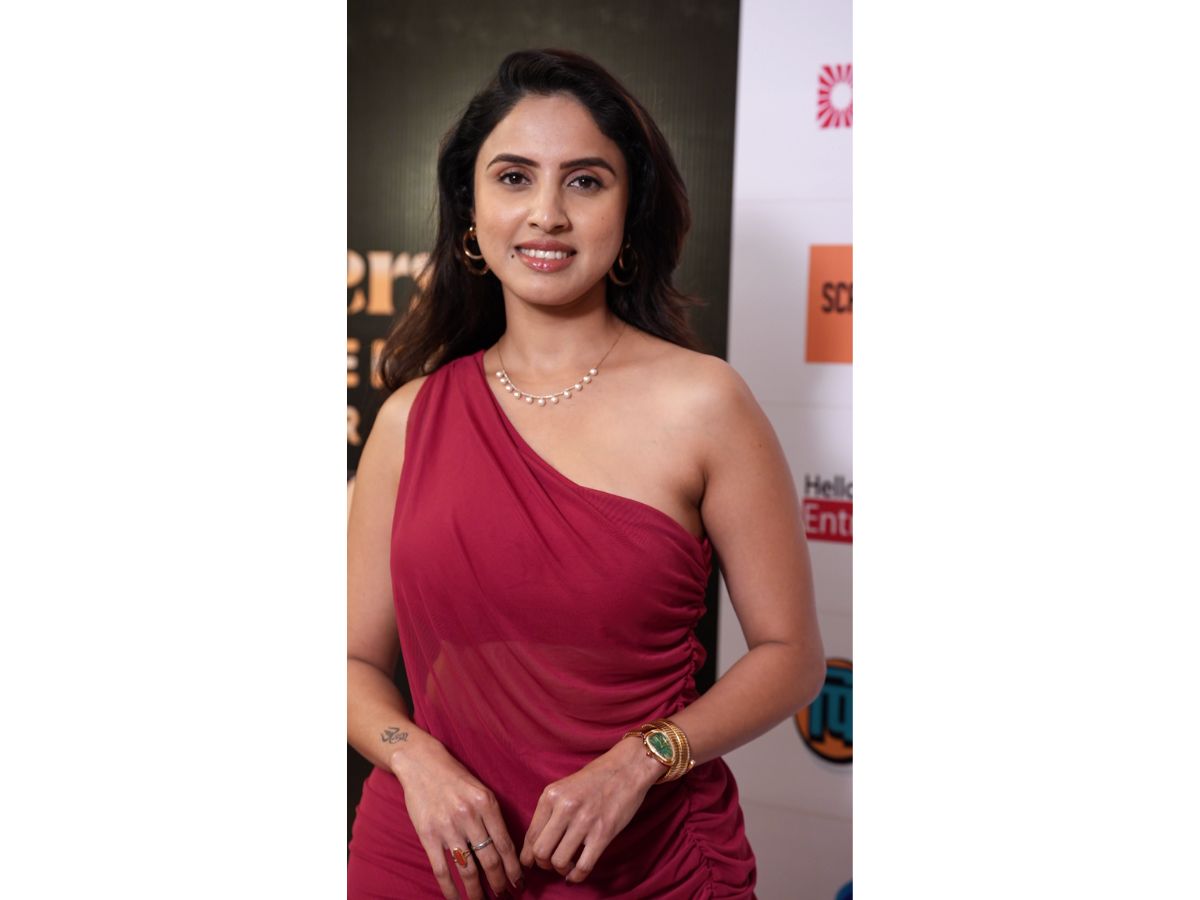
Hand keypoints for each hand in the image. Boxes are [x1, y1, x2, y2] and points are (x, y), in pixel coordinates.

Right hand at [391, 734, 523, 899]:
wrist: (422, 764)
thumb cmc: (456, 778)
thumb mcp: (481, 791)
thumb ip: (493, 817)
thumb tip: (506, 850)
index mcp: (486, 804)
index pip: (505, 845)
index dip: (514, 869)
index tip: (520, 883)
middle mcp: (469, 817)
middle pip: (490, 860)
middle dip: (499, 883)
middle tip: (505, 894)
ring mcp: (447, 828)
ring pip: (467, 870)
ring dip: (477, 892)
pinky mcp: (428, 835)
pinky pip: (442, 870)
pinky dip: (450, 889)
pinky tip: (456, 899)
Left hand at [519, 736, 663, 883]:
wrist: (627, 767)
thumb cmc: (596, 778)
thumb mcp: (565, 787)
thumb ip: (550, 811)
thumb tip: (535, 844)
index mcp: (551, 795)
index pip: (531, 835)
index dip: (528, 855)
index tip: (530, 863)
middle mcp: (564, 808)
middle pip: (540, 852)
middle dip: (543, 864)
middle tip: (550, 865)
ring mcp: (584, 821)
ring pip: (559, 861)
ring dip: (561, 870)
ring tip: (567, 866)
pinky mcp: (603, 833)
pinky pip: (583, 866)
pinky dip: (577, 876)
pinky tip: (577, 874)